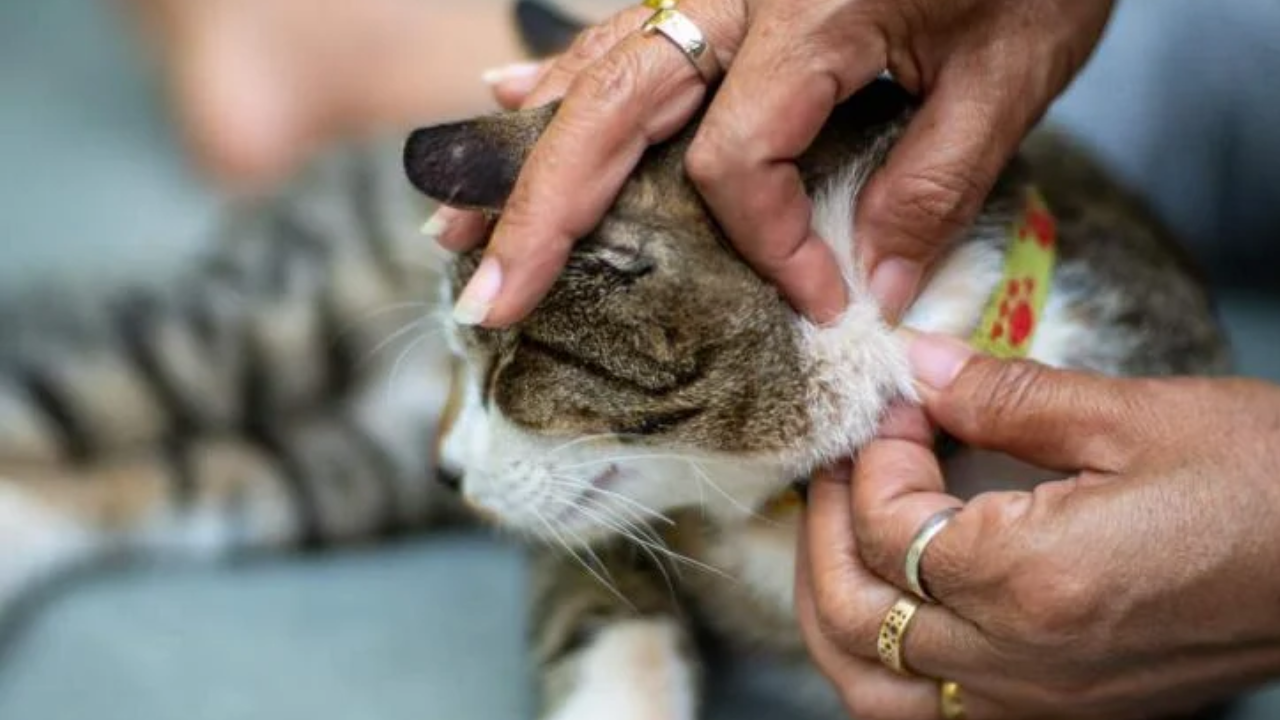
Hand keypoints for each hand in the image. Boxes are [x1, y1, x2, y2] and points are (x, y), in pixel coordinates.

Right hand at [432, 0, 1114, 325]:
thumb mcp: (1015, 70)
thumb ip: (934, 183)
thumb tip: (868, 286)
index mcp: (809, 16)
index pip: (734, 163)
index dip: (766, 247)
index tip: (820, 299)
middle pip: (607, 114)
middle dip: (541, 215)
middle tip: (488, 299)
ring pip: (593, 71)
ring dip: (524, 155)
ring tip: (458, 228)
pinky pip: (621, 32)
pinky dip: (558, 74)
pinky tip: (505, 96)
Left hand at [796, 331, 1279, 718]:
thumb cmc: (1266, 482)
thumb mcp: (1135, 416)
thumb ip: (1005, 395)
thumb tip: (919, 366)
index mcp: (1031, 580)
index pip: (884, 526)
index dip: (872, 453)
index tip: (899, 405)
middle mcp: (1019, 663)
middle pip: (851, 617)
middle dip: (820, 528)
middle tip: (842, 464)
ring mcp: (1038, 706)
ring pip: (870, 691)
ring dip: (834, 611)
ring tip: (844, 536)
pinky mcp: (1063, 717)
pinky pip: (928, 718)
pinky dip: (885, 668)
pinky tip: (898, 608)